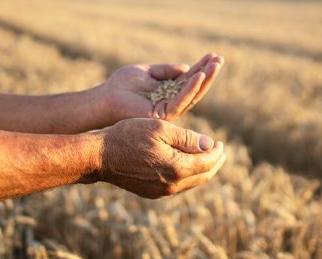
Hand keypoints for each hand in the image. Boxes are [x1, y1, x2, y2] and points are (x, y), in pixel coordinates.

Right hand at [95, 118, 225, 198]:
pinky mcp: (152, 192)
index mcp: (177, 168)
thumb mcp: (161, 129)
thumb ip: (188, 138)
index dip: (217, 151)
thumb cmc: (129, 136)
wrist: (100, 156)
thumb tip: (210, 145)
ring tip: (207, 157)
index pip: (208, 162)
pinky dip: (188, 175)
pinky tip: (186, 165)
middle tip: (220, 151)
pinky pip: (178, 186)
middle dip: (214, 163)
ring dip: (202, 170)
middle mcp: (172, 185)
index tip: (221, 142)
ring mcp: (161, 192)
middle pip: (203, 176)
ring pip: (192, 183)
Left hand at [103, 53, 223, 121]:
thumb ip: (166, 70)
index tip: (213, 55)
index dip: (201, 67)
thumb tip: (187, 67)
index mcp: (168, 92)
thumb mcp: (147, 71)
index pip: (189, 79)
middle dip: (208, 74)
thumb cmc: (122, 84)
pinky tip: (199, 76)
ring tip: (215, 65)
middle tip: (220, 59)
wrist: (105, 97)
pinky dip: (190, 88)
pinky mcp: (163, 114)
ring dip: (205, 79)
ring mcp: (168, 110)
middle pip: (195, 88)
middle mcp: (171, 102)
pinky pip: (180, 100)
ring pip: (192, 95)